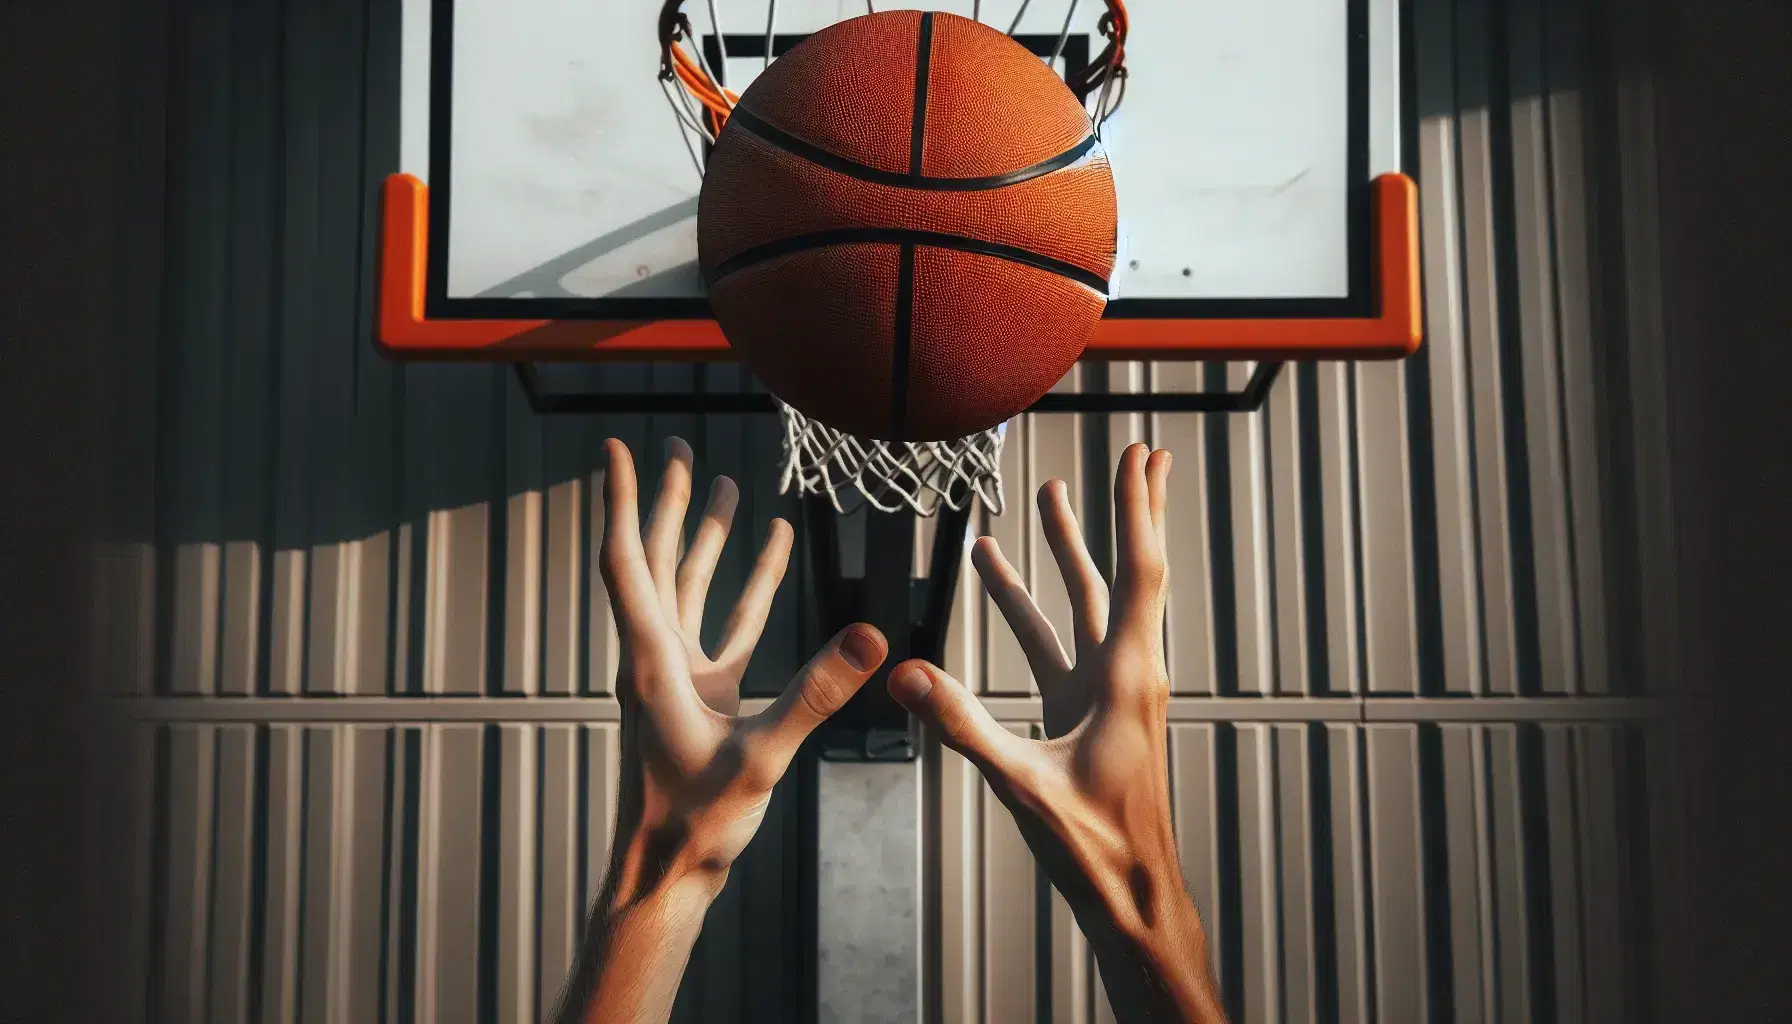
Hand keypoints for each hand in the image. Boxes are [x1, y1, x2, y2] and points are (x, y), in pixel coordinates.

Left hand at [556, 437, 887, 1023]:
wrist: (668, 869)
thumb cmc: (695, 820)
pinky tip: (770, 553)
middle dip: (668, 501)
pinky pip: (728, 625)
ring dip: (706, 536)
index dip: (624, 503)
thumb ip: (815, 695)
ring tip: (722, 482)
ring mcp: (681, 674)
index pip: (629, 563)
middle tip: (677, 448)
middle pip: (658, 559)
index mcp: (652, 661)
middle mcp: (658, 657)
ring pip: (690, 587)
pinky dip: (747, 586)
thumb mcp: (762, 755)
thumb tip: (869, 638)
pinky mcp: (705, 695)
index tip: (616, 450)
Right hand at [887, 443, 1226, 1022]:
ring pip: (1089, 603)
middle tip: (1140, 454)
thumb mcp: (1025, 786)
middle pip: (1127, 572)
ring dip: (1069, 550)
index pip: (1137, 573)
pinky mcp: (1085, 712)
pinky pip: (1056, 643)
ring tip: (1050, 498)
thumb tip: (907, 676)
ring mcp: (1106, 692)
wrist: (1132, 898)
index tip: (1143, 457)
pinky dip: (1031, 608)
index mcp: (1128, 679)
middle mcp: (1125, 674)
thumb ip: (963, 728)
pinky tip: (996, 580)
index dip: (1136, 511)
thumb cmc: (1098, 850)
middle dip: (1126, 511)